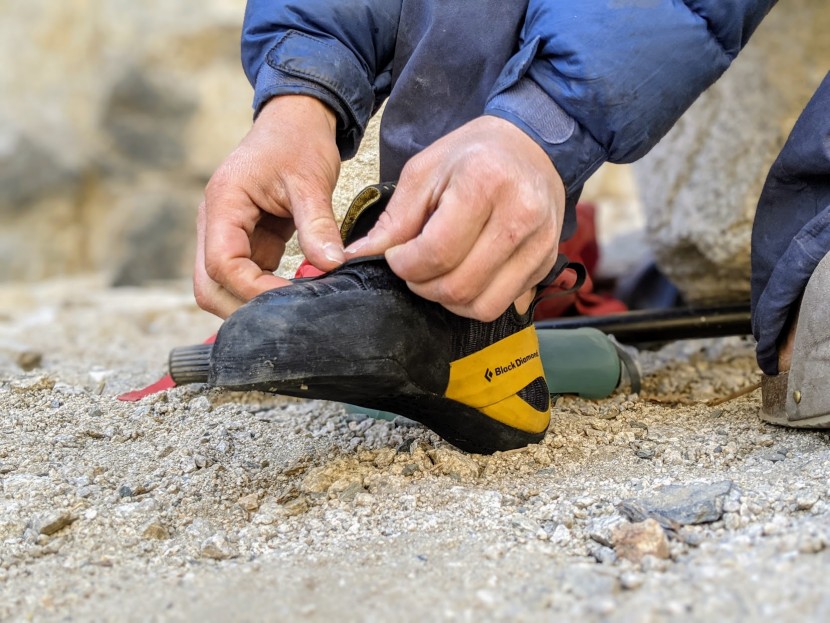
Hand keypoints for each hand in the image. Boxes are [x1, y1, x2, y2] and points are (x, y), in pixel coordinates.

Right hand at [194, 96, 342, 317]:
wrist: (296, 122)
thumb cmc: (298, 142)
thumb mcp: (311, 181)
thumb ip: (318, 225)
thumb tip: (331, 265)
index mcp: (223, 204)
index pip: (222, 264)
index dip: (253, 289)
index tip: (292, 299)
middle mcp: (215, 223)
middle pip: (209, 285)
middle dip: (244, 307)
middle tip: (291, 315)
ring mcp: (227, 235)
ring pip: (223, 287)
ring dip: (254, 302)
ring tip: (296, 306)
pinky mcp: (246, 242)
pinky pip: (246, 278)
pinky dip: (266, 291)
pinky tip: (297, 294)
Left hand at [346, 115, 564, 320]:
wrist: (531, 147)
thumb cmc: (473, 156)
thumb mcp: (425, 173)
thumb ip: (394, 220)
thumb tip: (356, 256)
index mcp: (485, 184)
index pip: (437, 253)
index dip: (405, 265)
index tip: (396, 256)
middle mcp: (520, 216)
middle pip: (460, 285)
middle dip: (423, 286)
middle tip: (414, 268)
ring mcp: (540, 244)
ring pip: (483, 305)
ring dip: (449, 300)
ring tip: (439, 275)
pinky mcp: (547, 263)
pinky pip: (503, 304)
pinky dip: (475, 301)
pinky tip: (465, 276)